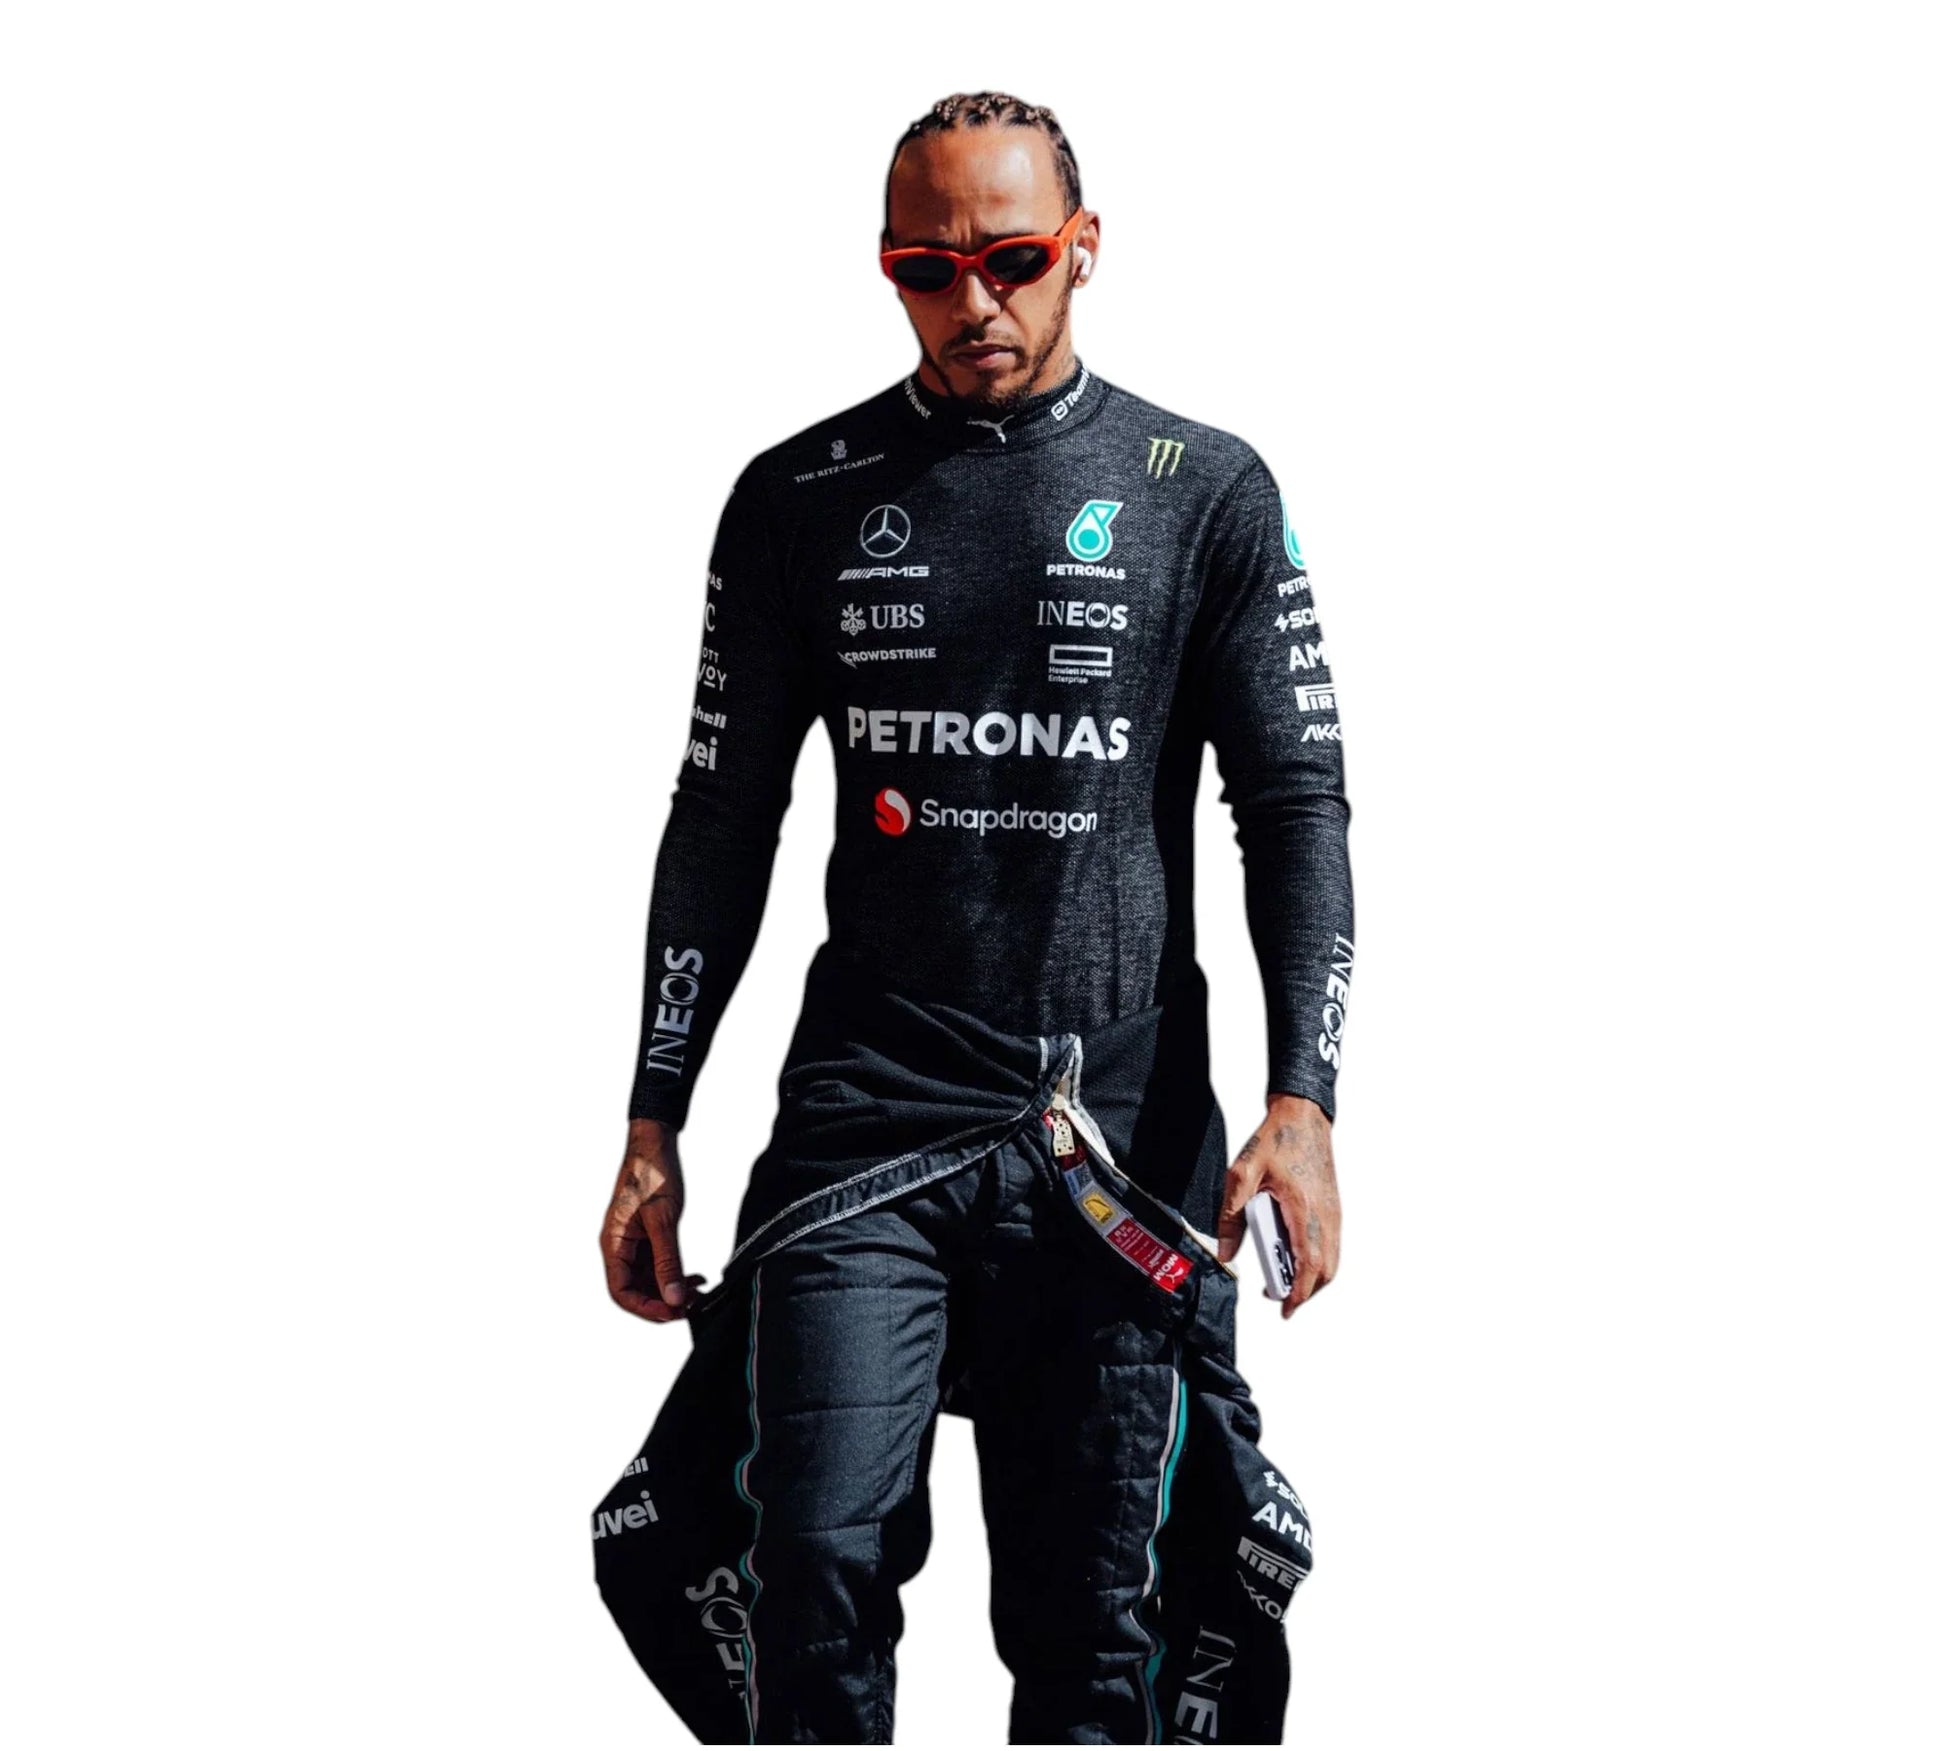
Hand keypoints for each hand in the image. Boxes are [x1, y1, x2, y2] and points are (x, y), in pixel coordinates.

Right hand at [601, 1119, 707, 1322]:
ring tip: (699, 1294)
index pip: (622, 1292)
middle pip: (635, 1290)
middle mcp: (619, 1247)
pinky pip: (657, 1265)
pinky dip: (675, 1274)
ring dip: (672, 1290)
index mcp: (613, 1244)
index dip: (646, 1308)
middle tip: (692, 1307)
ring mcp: (633, 1243)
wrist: (654, 1142)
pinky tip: (696, 1277)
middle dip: (663, 1302)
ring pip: (649, 1280)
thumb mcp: (663, 1220)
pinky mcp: (647, 1236)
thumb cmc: (652, 1173)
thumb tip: (674, 1297)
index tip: (674, 1313)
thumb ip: (668, 1261)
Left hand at [1216, 1094, 1340, 1318]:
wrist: (1303, 1115)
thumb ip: (1232, 1216)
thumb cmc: (1276, 1139)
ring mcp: (1333, 1211)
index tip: (1285, 1309)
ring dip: (1311, 1277)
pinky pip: (1331, 1245)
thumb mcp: (1242, 1174)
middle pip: (1326, 1270)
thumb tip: (1226, 1252)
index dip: (1299, 1292)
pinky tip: (1293, 1257)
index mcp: (1304, 1208)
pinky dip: (1317, 1261)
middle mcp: (1325, 1214)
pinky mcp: (1333, 1207)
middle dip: (1305, 1291)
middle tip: (1279, 1300)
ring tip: (1282, 1280)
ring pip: (1331, 1260)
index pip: (1309, 1264)